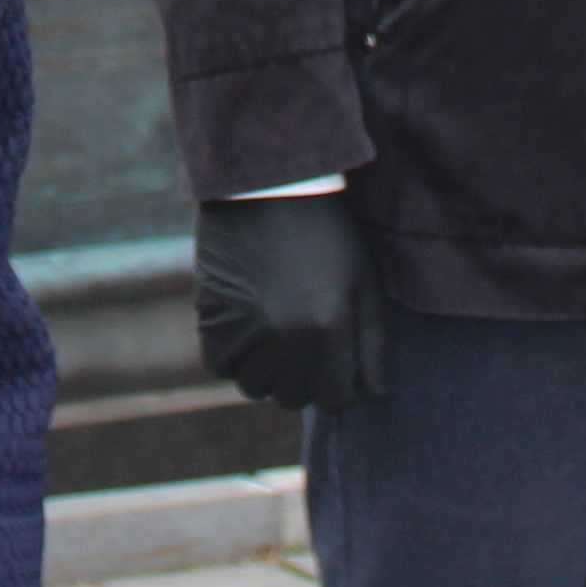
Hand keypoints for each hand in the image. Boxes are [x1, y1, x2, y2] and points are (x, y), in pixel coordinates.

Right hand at [193, 193, 387, 407]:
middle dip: (302, 377)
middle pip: (294, 397)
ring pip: (256, 386)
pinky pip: (221, 365)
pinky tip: (246, 325)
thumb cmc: (326, 234)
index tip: (331, 356)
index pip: (335, 399)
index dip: (337, 382)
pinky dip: (233, 354)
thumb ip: (372, 346)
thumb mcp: (364, 283)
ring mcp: (246, 330)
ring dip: (266, 368)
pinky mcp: (212, 317)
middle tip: (301, 336)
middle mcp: (287, 338)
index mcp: (330, 330)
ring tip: (273, 329)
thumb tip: (373, 396)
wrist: (268, 187)